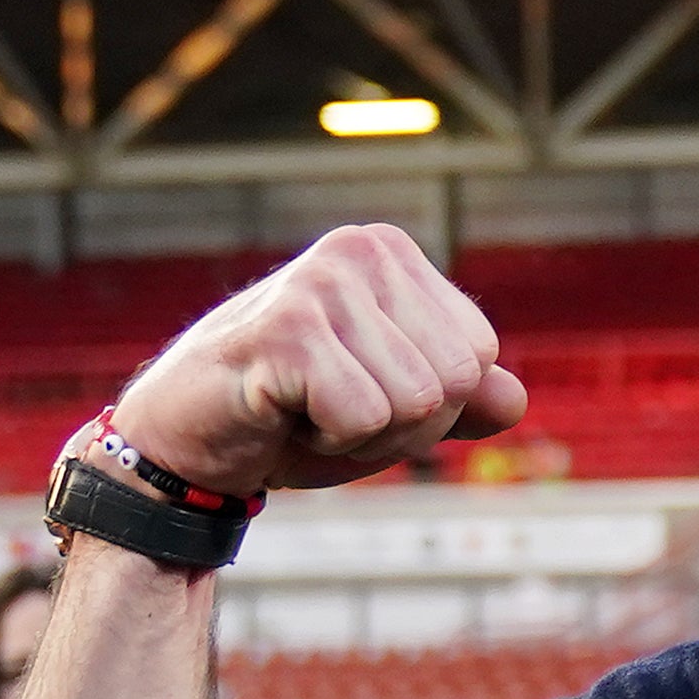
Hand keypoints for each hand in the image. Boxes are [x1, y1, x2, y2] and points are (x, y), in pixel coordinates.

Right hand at [106, 224, 528, 497]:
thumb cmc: (289, 419)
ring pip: (418, 403)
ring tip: (303, 411)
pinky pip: (364, 416)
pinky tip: (280, 416)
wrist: (183, 448)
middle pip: (458, 381)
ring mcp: (321, 284)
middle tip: (329, 410)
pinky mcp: (286, 330)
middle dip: (403, 426)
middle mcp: (360, 250)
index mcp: (392, 254)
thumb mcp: (392, 409)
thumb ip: (460, 399)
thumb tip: (515, 398)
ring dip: (363, 436)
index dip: (432, 406)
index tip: (362, 394)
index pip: (481, 356)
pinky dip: (328, 441)